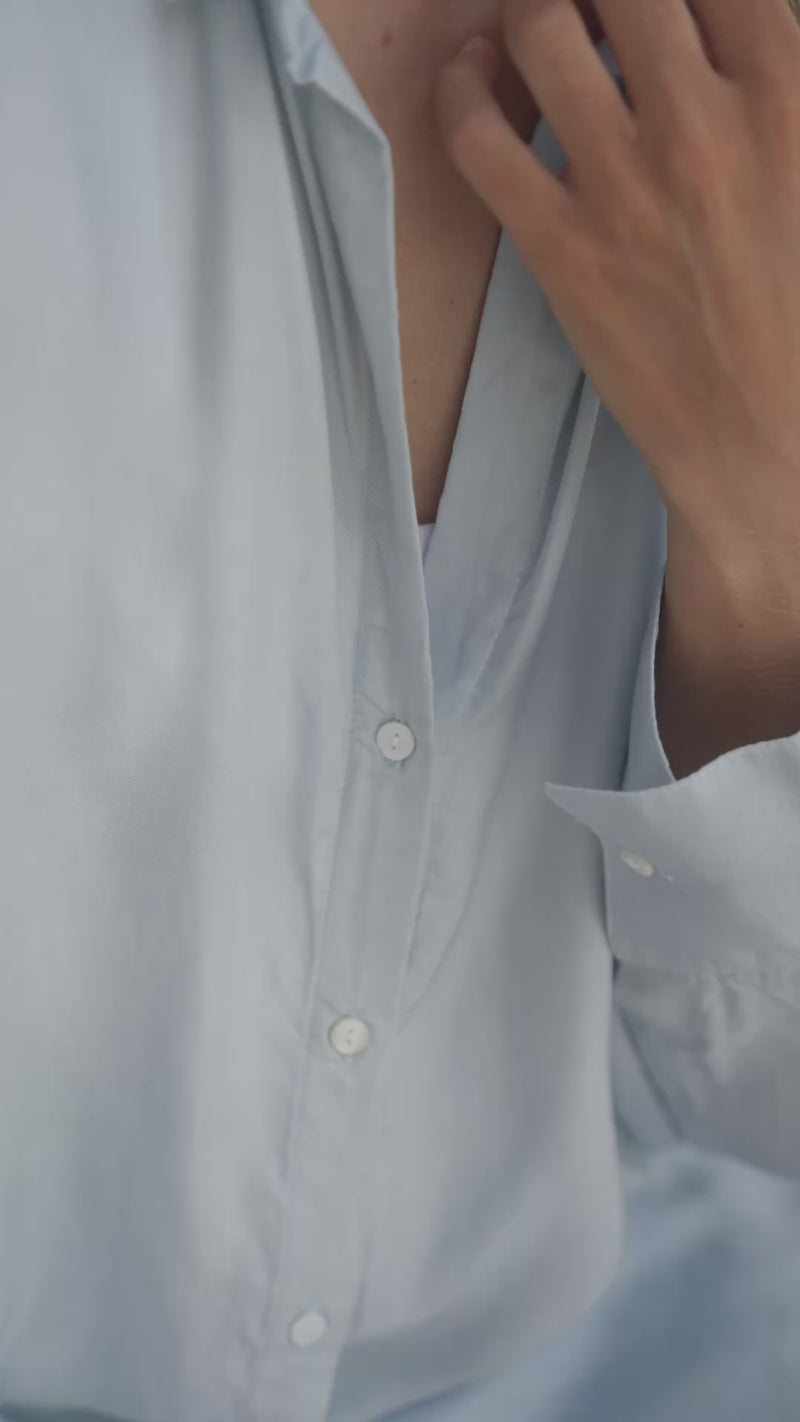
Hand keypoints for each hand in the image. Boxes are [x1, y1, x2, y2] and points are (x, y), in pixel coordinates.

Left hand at [434, 0, 799, 580]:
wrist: (767, 439)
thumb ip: (777, 92)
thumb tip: (733, 37)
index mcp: (786, 95)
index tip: (653, 2)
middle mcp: (700, 123)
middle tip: (591, 7)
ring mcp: (622, 187)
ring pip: (542, 31)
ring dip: (530, 9)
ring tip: (535, 20)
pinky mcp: (560, 250)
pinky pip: (479, 139)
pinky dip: (461, 89)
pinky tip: (472, 71)